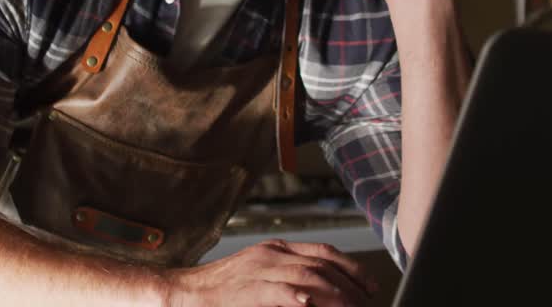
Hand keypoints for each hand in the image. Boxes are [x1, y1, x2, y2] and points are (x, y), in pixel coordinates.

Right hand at [164, 239, 377, 306]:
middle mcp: (270, 255)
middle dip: (350, 284)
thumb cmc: (221, 294)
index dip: (352, 268)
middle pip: (322, 264)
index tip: (369, 285)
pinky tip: (309, 304)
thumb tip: (316, 298)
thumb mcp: (259, 277)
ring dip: (335, 294)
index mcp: (275, 250)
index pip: (323, 252)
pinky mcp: (246, 291)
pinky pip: (276, 291)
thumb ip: (288, 282)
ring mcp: (258, 271)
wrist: (182, 294)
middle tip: (365, 302)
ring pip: (307, 276)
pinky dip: (296, 297)